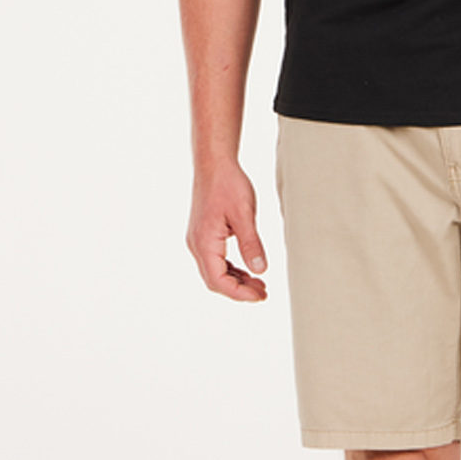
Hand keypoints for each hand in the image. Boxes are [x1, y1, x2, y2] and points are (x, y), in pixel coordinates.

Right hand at [186, 161, 268, 299]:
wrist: (214, 164)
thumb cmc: (228, 184)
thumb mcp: (245, 215)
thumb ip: (251, 245)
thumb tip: (260, 270)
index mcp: (204, 243)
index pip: (219, 281)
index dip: (240, 293)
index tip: (260, 296)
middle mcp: (197, 245)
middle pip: (215, 280)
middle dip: (239, 290)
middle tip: (263, 292)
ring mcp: (199, 240)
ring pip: (215, 271)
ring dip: (236, 280)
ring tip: (259, 283)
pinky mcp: (204, 234)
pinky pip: (215, 260)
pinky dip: (231, 268)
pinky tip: (248, 268)